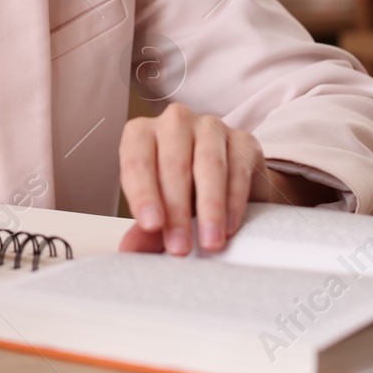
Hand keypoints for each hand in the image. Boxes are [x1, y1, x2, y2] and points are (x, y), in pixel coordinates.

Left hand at [118, 104, 336, 254]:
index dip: (142, 193)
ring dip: (209, 208)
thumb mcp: (161, 210)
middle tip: (180, 246)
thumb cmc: (185, 192)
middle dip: (176, 210)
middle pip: (173, 163)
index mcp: (142, 134)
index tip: (151, 225)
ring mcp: (210, 126)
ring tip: (209, 242)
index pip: (136, 160)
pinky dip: (234, 201)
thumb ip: (145, 228)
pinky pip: (238, 169)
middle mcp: (174, 123)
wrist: (228, 186)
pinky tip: (229, 226)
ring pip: (208, 164)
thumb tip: (129, 250)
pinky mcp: (243, 139)